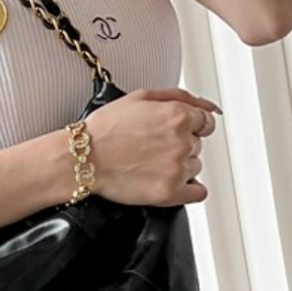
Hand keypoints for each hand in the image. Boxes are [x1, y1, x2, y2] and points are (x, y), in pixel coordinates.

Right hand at [85, 87, 218, 205]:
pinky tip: (168, 182)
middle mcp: (183, 142)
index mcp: (178, 116)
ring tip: (150, 164)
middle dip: (179, 146)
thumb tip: (209, 106)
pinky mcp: (170, 193)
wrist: (82, 159)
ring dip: (179, 166)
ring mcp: (178, 169)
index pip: (206, 123)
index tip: (175, 133)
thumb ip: (181, 97)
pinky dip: (188, 189)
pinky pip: (198, 193)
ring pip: (195, 167)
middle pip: (197, 146)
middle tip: (152, 148)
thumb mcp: (141, 97)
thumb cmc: (105, 129)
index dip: (190, 127)